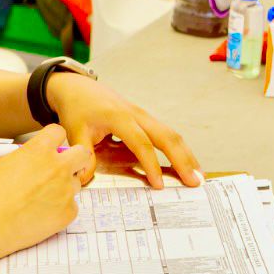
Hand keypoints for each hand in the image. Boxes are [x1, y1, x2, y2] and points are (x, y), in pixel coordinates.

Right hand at [0, 125, 91, 259]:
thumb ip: (13, 153)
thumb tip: (22, 152)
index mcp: (39, 150)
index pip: (58, 132)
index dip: (51, 139)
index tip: (48, 146)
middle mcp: (58, 167)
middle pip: (81, 153)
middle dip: (72, 158)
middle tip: (59, 168)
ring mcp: (66, 190)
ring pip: (75, 182)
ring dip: (63, 186)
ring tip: (40, 198)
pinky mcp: (68, 211)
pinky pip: (71, 205)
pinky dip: (60, 209)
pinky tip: (41, 214)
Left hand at [46, 75, 200, 189]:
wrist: (80, 88)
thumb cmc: (77, 109)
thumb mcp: (74, 131)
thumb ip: (83, 154)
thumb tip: (87, 179)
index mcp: (120, 118)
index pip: (141, 144)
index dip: (152, 165)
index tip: (159, 185)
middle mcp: (138, 115)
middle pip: (167, 137)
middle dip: (183, 159)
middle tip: (195, 181)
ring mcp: (145, 116)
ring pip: (172, 134)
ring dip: (187, 154)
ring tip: (198, 174)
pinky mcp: (146, 120)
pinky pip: (167, 134)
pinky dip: (179, 149)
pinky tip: (186, 162)